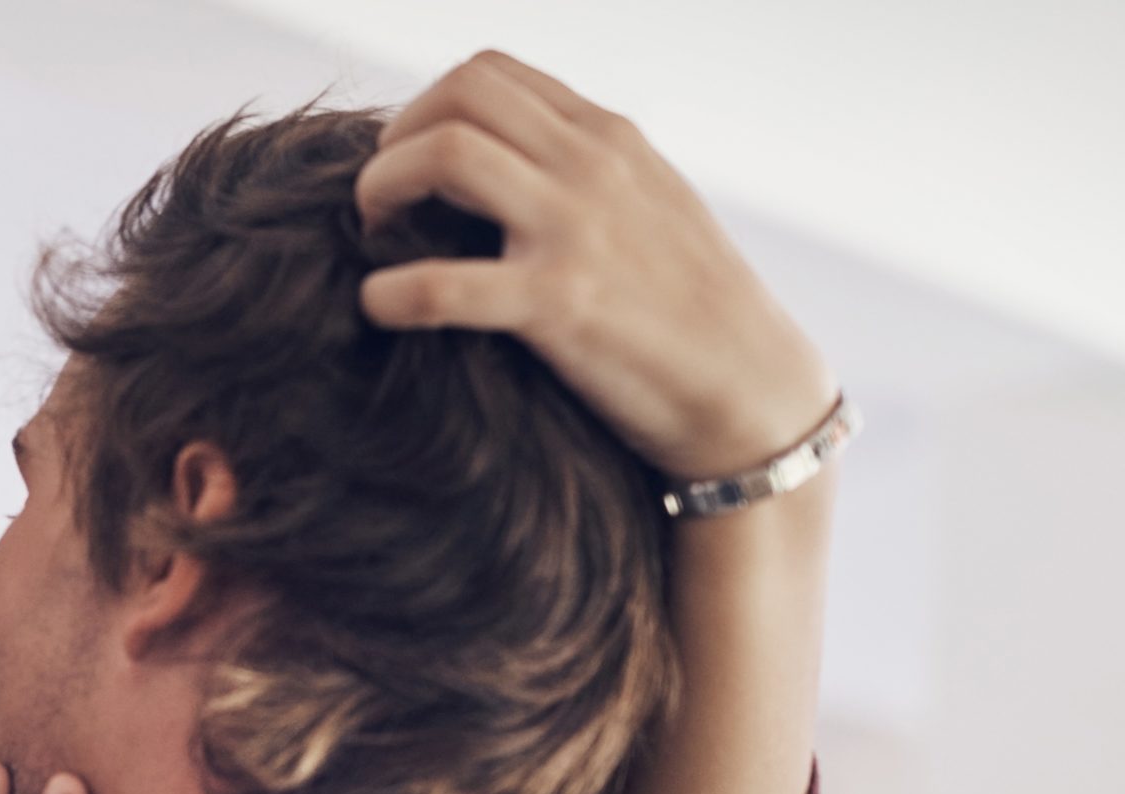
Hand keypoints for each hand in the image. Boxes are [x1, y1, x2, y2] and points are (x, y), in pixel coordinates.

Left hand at [357, 50, 836, 480]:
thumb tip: (510, 165)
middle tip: (379, 200)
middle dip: (396, 138)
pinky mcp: (559, 305)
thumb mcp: (647, 207)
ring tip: (371, 236)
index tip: (408, 163)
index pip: (491, 73)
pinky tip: (376, 306)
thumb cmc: (693, 312)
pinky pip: (444, 285)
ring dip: (382, 189)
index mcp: (607, 138)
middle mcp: (591, 166)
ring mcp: (575, 230)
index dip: (426, 108)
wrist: (753, 390)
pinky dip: (390, 293)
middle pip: (460, 94)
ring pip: (445, 154)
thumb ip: (584, 173)